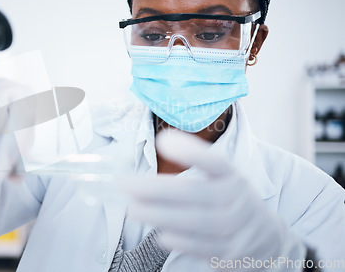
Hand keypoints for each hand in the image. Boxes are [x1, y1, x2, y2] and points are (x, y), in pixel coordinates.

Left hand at [123, 129, 305, 270]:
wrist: (268, 241)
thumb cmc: (231, 201)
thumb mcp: (223, 178)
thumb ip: (196, 163)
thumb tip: (163, 140)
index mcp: (233, 177)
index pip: (215, 161)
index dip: (190, 151)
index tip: (163, 140)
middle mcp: (236, 200)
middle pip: (195, 193)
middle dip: (157, 189)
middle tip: (126, 185)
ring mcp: (234, 229)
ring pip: (194, 222)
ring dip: (160, 216)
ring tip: (133, 210)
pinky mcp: (228, 254)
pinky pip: (201, 247)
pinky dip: (179, 241)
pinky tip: (159, 234)